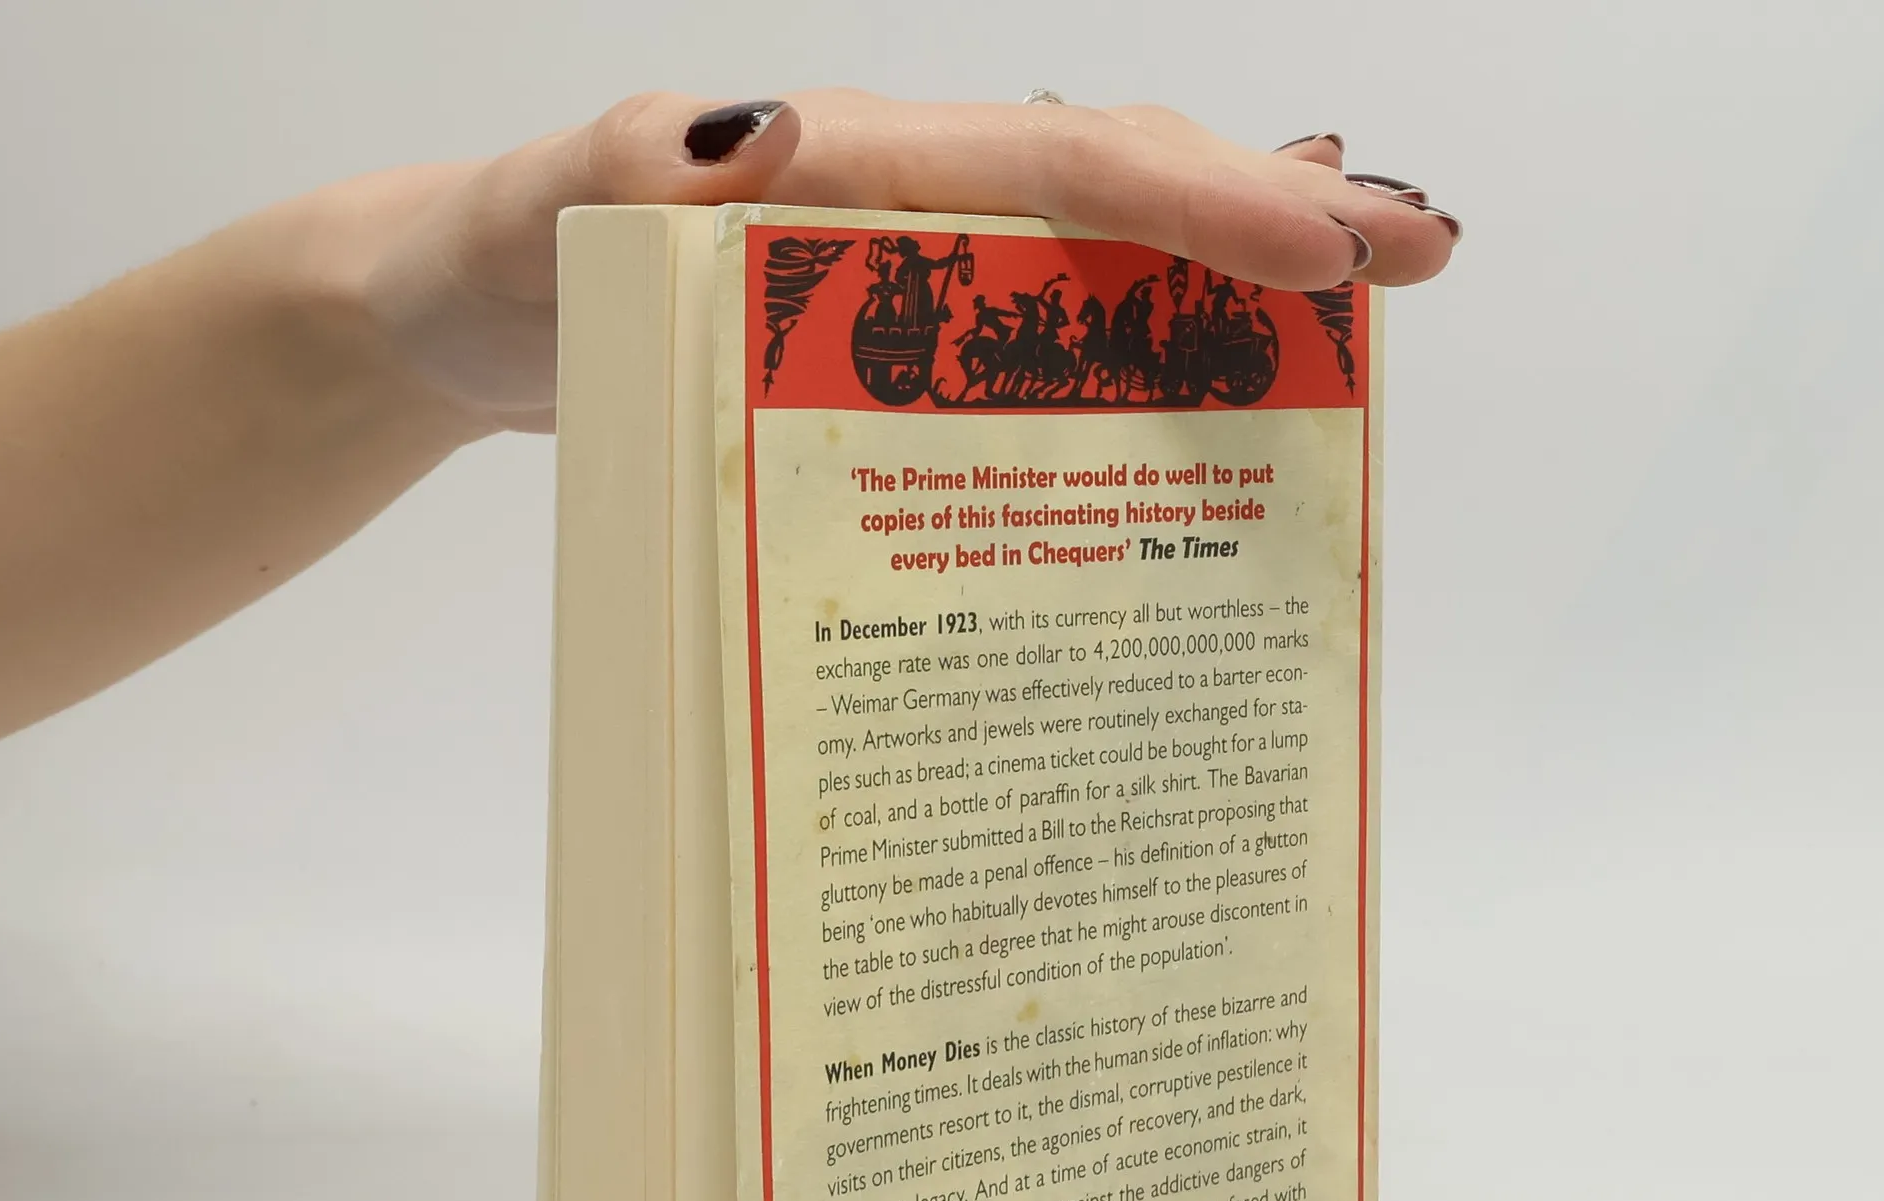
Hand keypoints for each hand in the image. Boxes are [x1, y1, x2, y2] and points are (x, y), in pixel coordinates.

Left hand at [359, 89, 1461, 434]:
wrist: (467, 320)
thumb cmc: (503, 265)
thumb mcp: (550, 215)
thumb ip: (633, 175)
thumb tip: (761, 131)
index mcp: (853, 166)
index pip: (1059, 172)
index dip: (1201, 202)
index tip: (1330, 248)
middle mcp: (906, 206)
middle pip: (1117, 196)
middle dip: (1269, 219)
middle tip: (1416, 254)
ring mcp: (908, 278)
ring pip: (1099, 263)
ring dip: (1232, 280)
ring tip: (1363, 302)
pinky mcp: (891, 347)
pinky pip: (1035, 340)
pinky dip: (1134, 348)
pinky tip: (1207, 385)